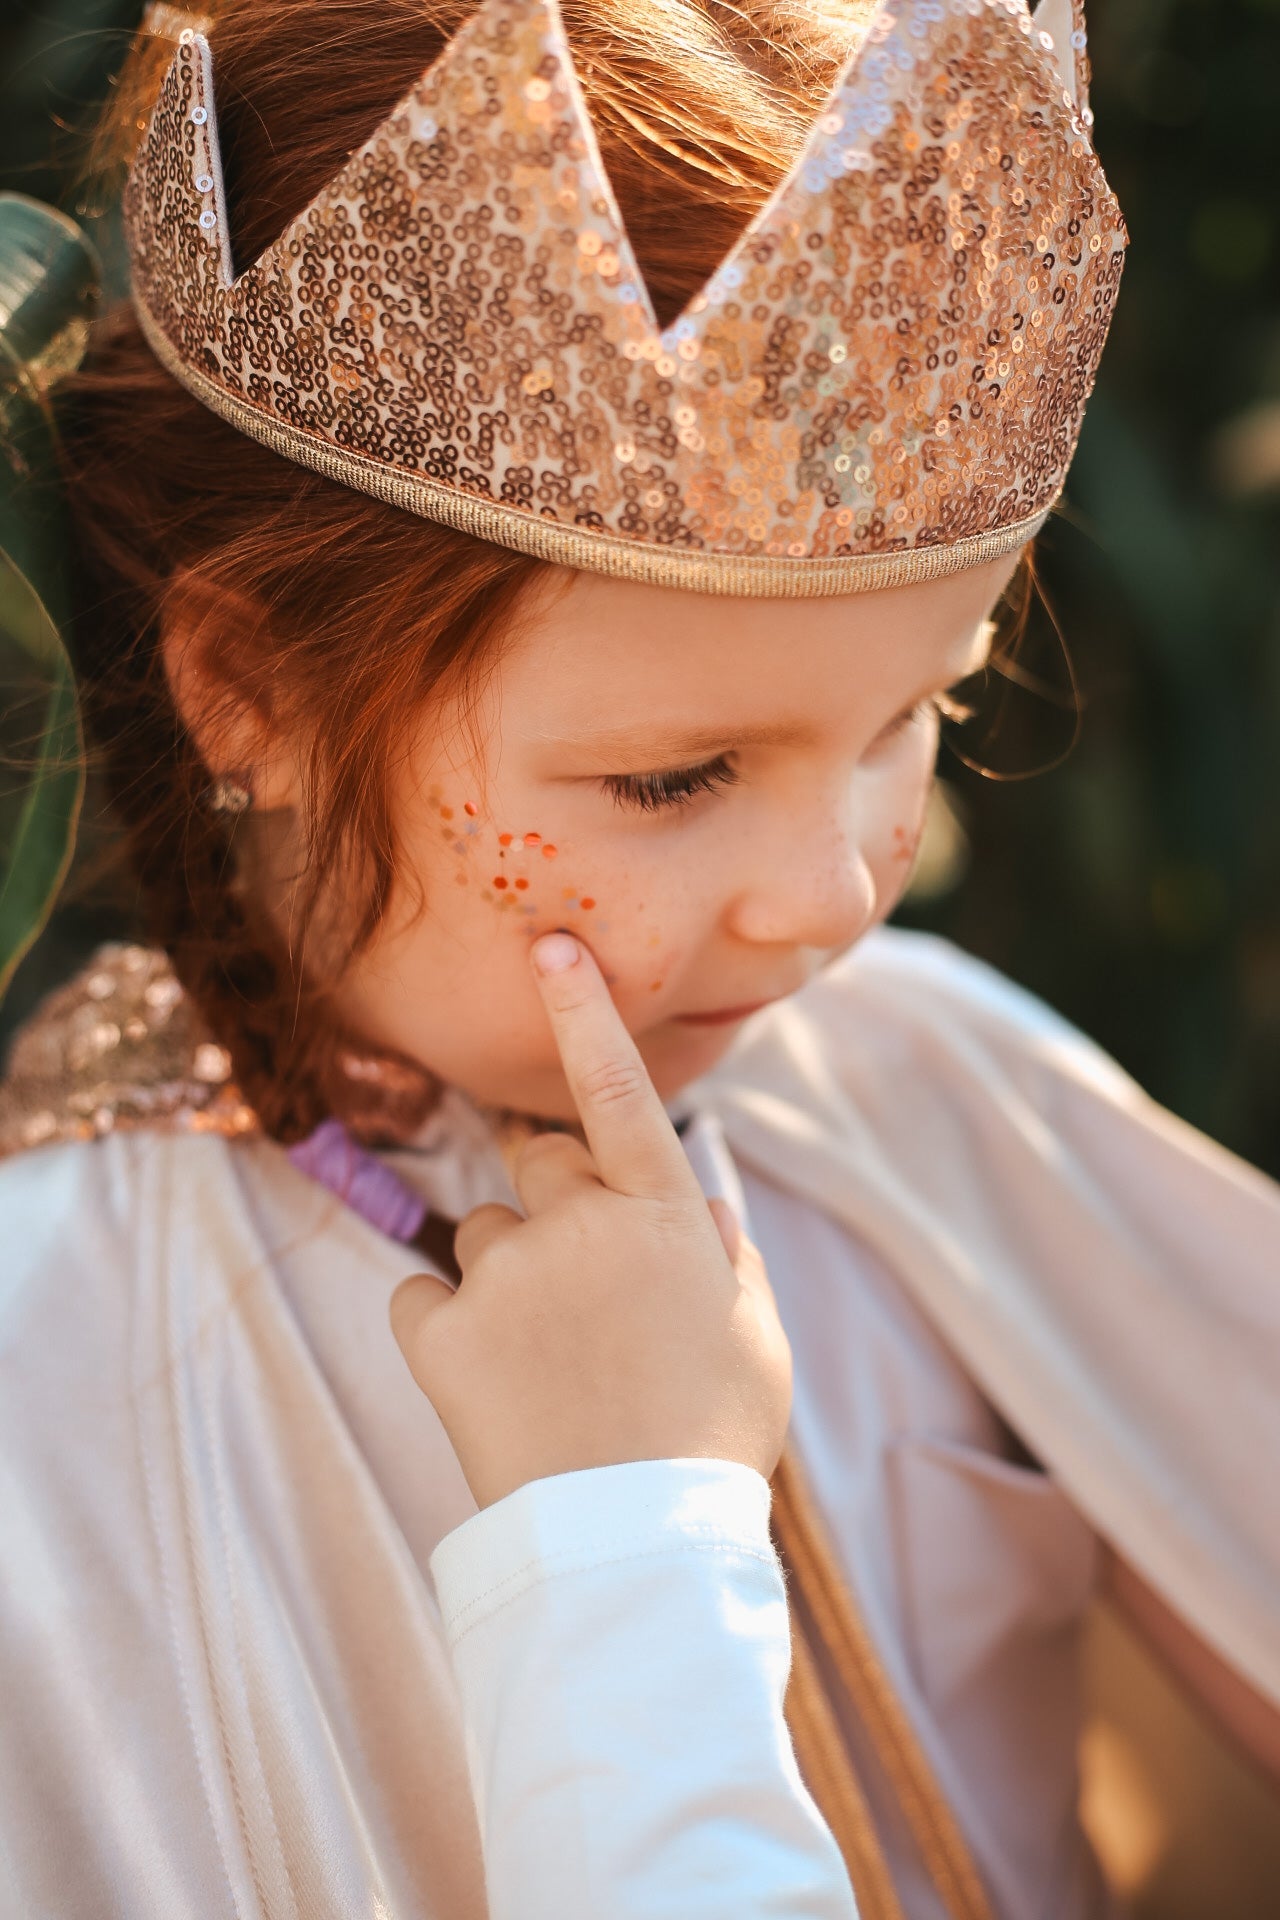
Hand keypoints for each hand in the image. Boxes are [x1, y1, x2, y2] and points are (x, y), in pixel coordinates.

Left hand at [390, 931, 791, 1507]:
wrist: (630, 1548)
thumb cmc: (711, 1441)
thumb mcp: (757, 1341)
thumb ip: (729, 1257)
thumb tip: (704, 1202)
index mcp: (664, 1218)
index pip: (617, 1091)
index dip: (583, 1014)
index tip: (551, 945)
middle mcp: (581, 1226)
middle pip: (538, 1156)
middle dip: (551, 1191)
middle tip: (578, 1273)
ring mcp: (505, 1277)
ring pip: (482, 1229)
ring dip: (505, 1268)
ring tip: (546, 1357)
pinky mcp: (439, 1336)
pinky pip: (419, 1296)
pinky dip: (443, 1325)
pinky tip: (488, 1381)